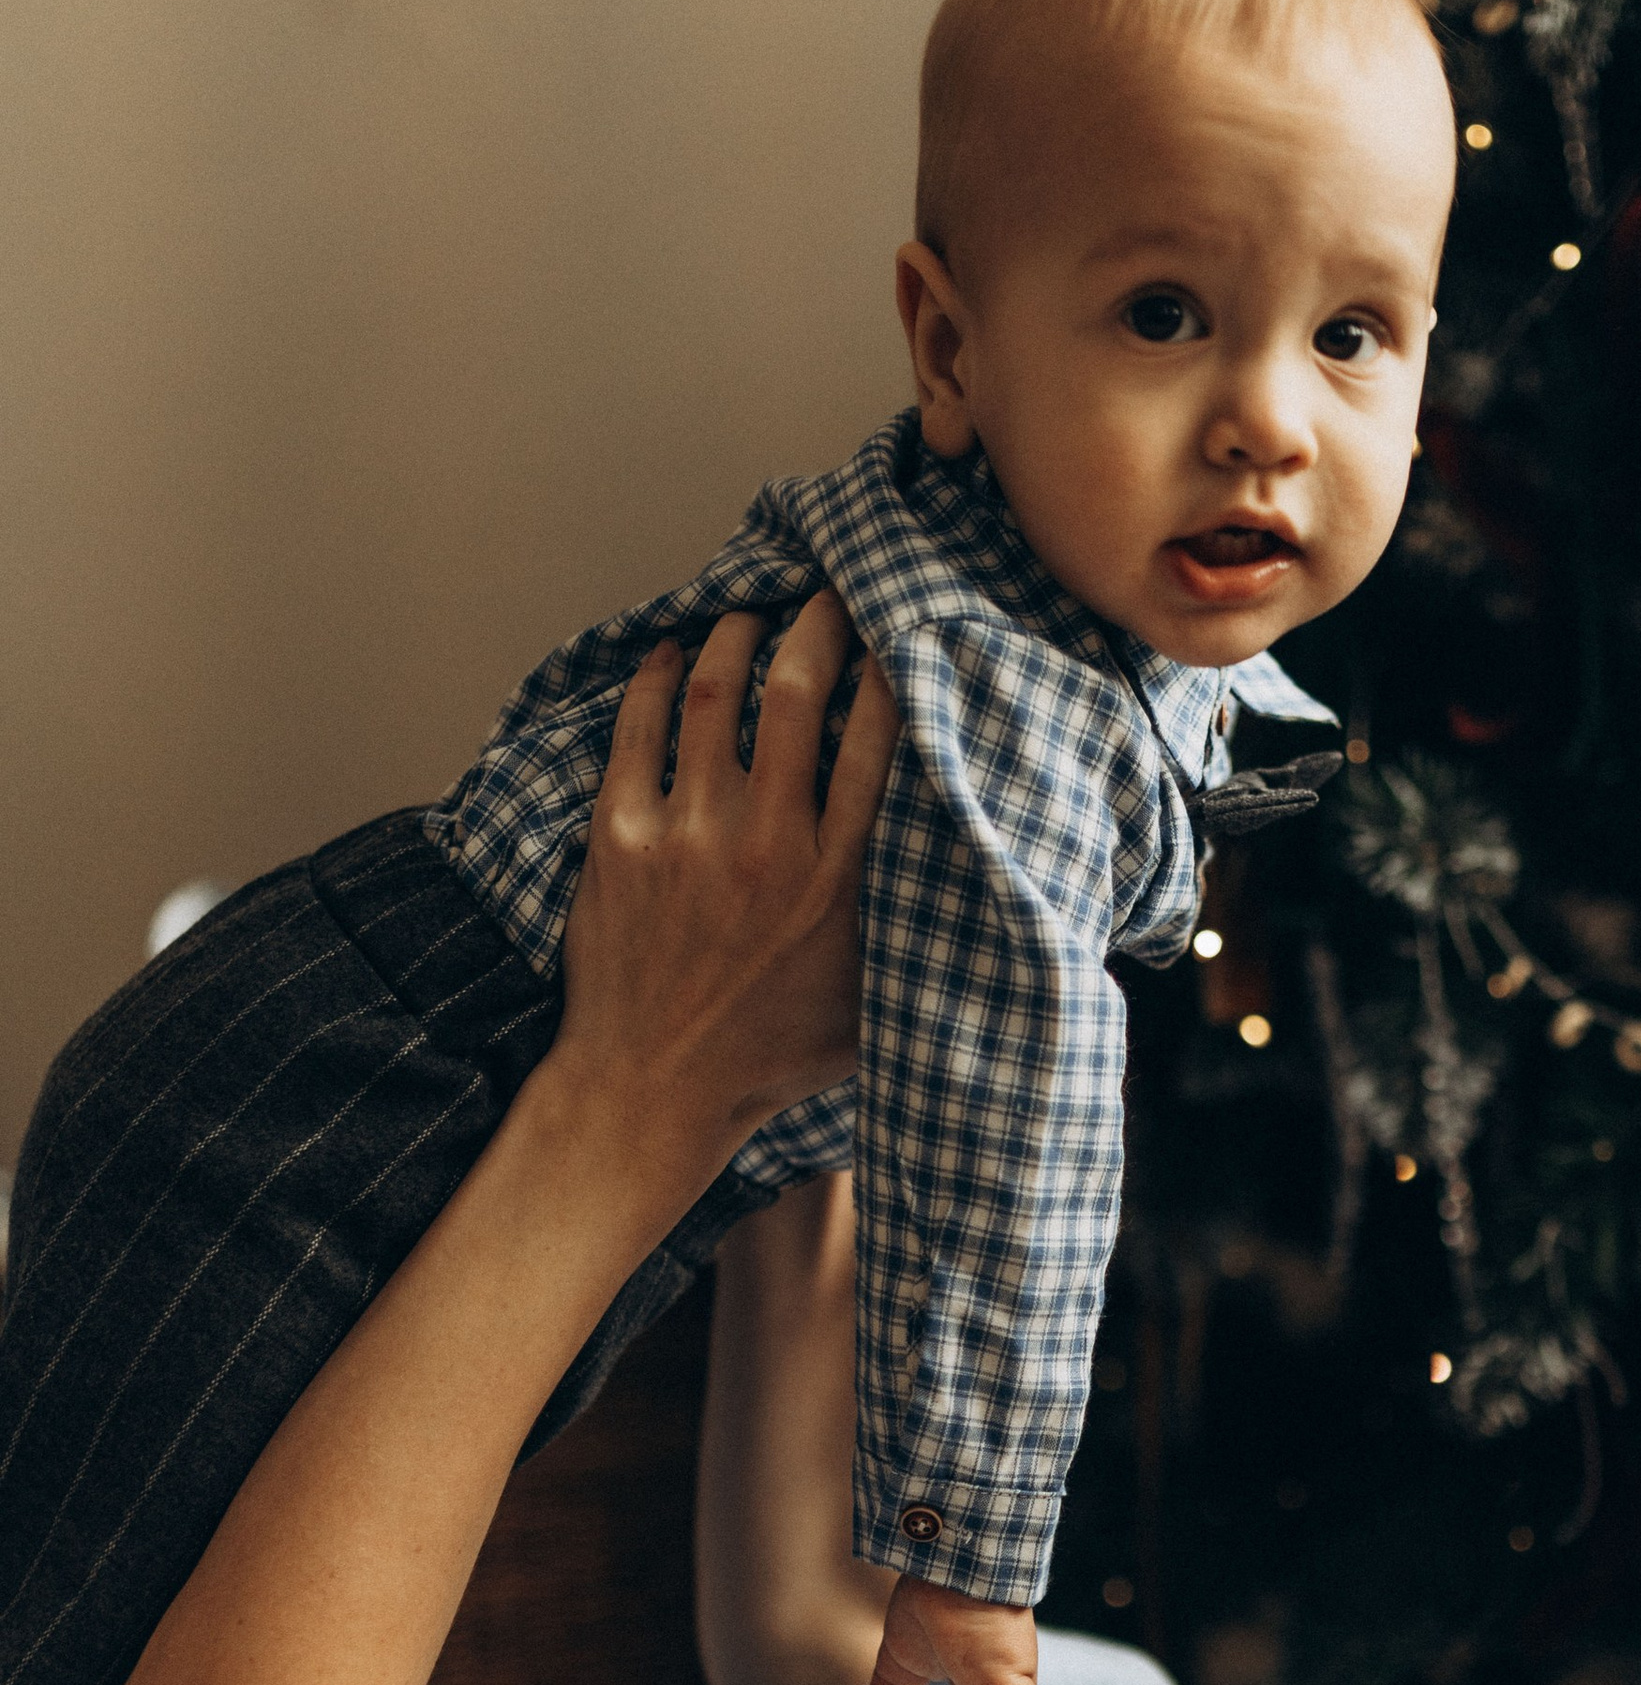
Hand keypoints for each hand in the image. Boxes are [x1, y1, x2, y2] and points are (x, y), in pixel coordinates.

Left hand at [552, 596, 898, 1175]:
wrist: (653, 1090)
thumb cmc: (769, 1057)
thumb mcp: (873, 1000)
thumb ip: (913, 930)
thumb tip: (977, 883)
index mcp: (838, 880)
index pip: (878, 740)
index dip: (891, 669)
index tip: (899, 633)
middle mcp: (767, 845)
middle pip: (797, 693)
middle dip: (818, 623)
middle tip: (828, 594)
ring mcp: (687, 836)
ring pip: (716, 695)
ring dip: (738, 636)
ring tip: (752, 613)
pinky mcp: (619, 839)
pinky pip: (637, 730)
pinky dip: (655, 678)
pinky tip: (672, 654)